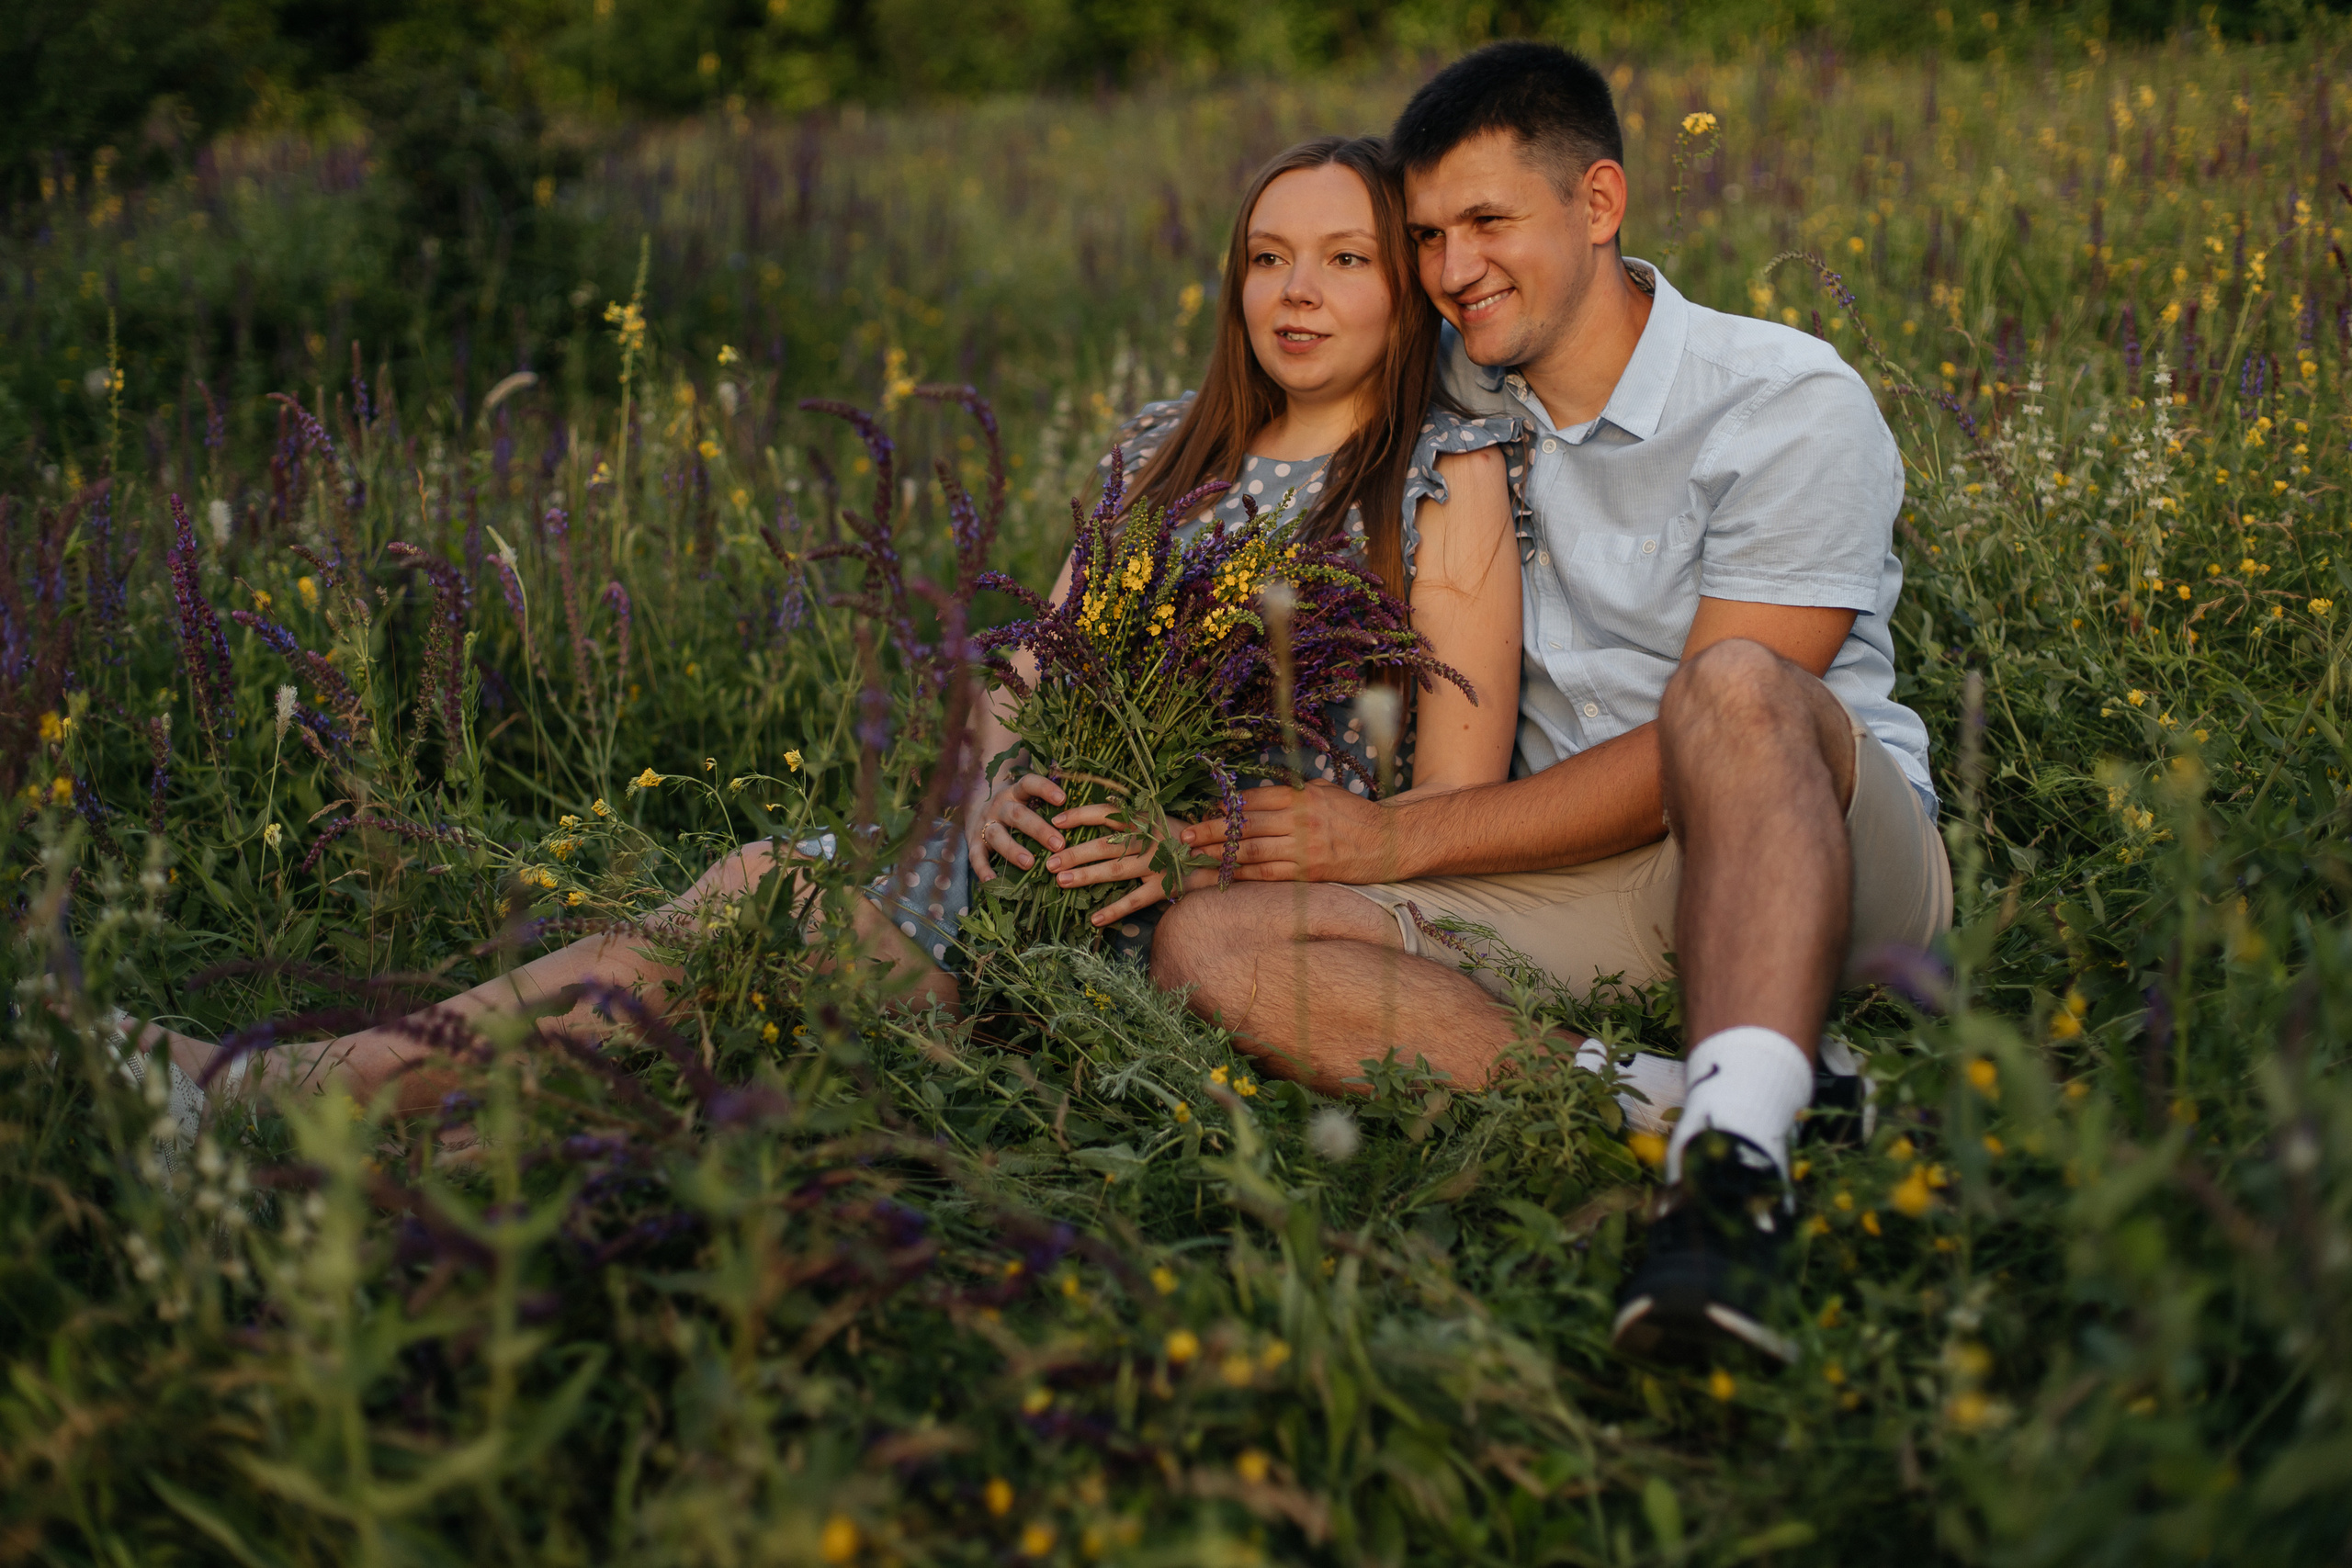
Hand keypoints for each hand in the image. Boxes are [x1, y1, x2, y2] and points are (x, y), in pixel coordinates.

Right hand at [968, 773, 1069, 881]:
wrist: (975, 809)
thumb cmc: (1015, 809)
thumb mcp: (1027, 799)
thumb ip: (1047, 805)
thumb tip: (1084, 816)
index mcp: (1016, 792)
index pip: (1029, 784)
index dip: (1045, 789)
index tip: (1063, 799)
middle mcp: (999, 805)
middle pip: (1017, 814)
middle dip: (1038, 829)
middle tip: (1059, 844)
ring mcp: (985, 823)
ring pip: (997, 835)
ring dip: (1013, 849)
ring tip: (1030, 863)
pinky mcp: (974, 842)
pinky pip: (976, 856)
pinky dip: (983, 869)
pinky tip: (993, 881)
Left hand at [1040, 801, 1210, 927]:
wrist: (1227, 855)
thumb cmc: (1189, 837)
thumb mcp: (1163, 820)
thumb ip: (1137, 820)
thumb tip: (1102, 820)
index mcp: (1148, 819)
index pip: (1108, 813)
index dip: (1080, 815)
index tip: (1056, 821)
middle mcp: (1150, 839)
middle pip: (1105, 845)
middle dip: (1074, 853)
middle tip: (1048, 861)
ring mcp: (1158, 863)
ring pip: (1115, 870)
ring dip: (1086, 876)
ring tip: (1060, 881)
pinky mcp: (1167, 886)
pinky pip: (1136, 901)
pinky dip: (1114, 911)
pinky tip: (1094, 919)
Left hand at [1175, 779, 1396, 883]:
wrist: (1390, 842)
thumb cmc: (1355, 815)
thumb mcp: (1324, 792)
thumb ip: (1290, 794)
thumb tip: (1249, 801)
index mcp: (1302, 797)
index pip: (1254, 800)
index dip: (1226, 807)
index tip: (1205, 813)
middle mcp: (1300, 820)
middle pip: (1246, 826)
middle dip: (1211, 831)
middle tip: (1185, 836)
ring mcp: (1304, 848)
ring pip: (1252, 852)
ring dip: (1219, 855)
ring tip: (1196, 857)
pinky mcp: (1309, 873)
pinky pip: (1269, 875)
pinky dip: (1244, 875)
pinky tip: (1224, 876)